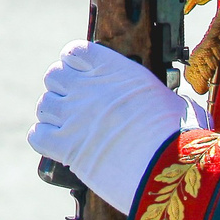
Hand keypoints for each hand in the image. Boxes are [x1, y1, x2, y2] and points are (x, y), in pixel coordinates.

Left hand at [29, 41, 209, 214]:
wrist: (171, 168)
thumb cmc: (182, 137)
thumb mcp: (176, 104)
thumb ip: (163, 100)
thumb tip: (178, 107)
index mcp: (117, 71)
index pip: (76, 51)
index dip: (74, 62)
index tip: (81, 74)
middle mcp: (90, 88)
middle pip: (54, 76)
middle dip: (62, 89)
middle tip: (76, 106)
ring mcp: (74, 115)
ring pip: (44, 104)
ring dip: (53, 115)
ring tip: (68, 128)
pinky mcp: (66, 146)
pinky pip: (38, 136)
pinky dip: (44, 141)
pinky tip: (59, 148)